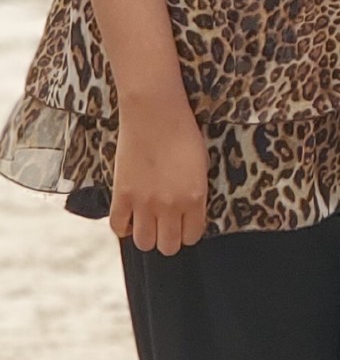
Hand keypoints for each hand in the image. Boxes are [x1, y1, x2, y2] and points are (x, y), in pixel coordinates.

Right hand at [109, 91, 209, 253]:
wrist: (155, 113)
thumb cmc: (183, 133)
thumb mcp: (202, 165)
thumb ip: (195, 193)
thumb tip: (189, 211)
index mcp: (195, 198)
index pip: (192, 236)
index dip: (188, 233)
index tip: (184, 225)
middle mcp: (170, 206)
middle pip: (168, 246)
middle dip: (168, 239)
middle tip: (165, 227)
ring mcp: (144, 203)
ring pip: (144, 243)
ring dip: (146, 236)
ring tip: (147, 223)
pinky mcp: (121, 195)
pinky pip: (118, 227)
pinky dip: (123, 227)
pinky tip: (129, 217)